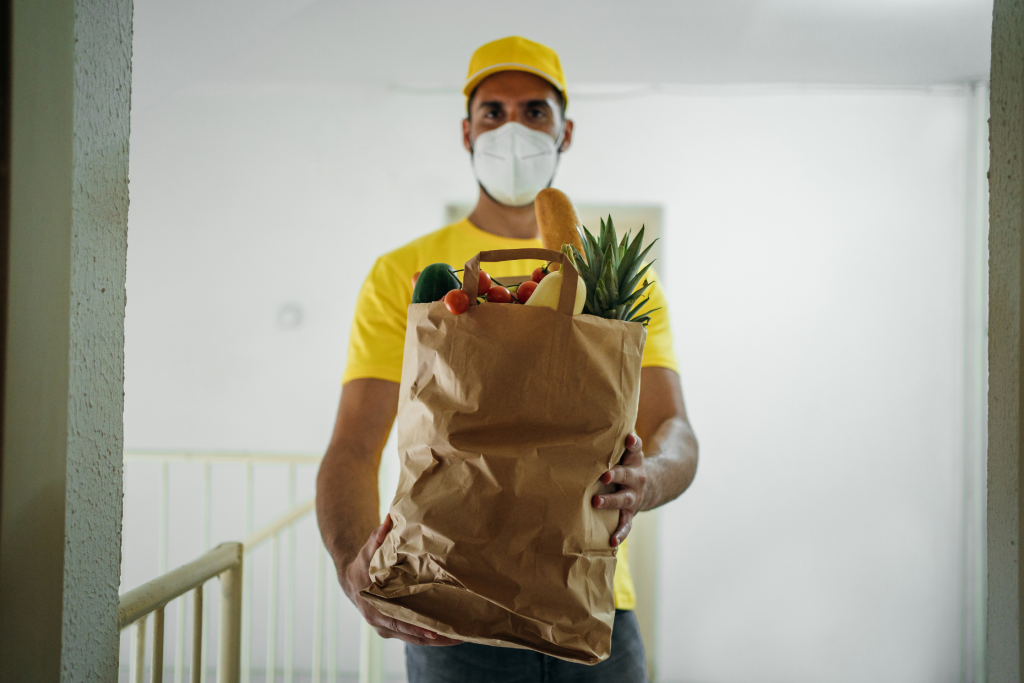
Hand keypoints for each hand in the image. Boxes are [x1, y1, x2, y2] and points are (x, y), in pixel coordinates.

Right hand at [339, 515, 461, 645]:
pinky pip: (413, 635)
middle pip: (410, 635)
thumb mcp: (369, 550)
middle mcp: (380, 622)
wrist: (352, 579)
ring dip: (436, 639)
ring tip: (460, 637)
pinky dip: (430, 636)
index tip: (432, 632)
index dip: (414, 628)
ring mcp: (387, 628)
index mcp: (374, 607)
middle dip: (434, 637)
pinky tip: (450, 634)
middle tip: (458, 636)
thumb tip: (389, 518)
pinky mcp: (395, 628)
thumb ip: (378, 536)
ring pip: (414, 638)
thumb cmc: (364, 564)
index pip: (397, 621)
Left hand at [592, 434, 646, 546]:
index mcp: (634, 459)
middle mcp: (636, 477)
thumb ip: (613, 439)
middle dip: (615, 474)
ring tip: (595, 502)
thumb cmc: (624, 463)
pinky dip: (620, 533)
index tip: (629, 437)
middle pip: (627, 474)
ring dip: (610, 501)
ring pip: (623, 499)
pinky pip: (626, 524)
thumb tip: (590, 417)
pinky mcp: (630, 513)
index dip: (632, 443)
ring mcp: (634, 496)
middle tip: (604, 475)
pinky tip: (611, 541)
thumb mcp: (624, 450)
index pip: (635, 448)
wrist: (648, 485)